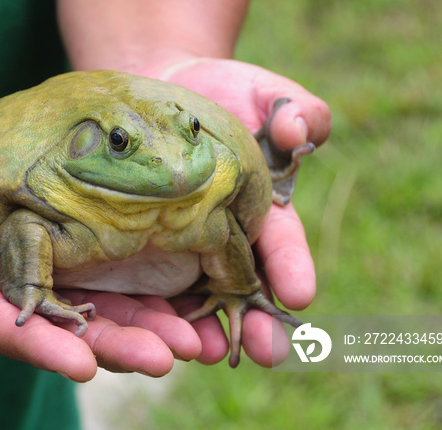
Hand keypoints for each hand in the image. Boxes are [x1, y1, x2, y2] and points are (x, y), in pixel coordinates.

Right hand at [0, 136, 201, 381]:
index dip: (38, 343)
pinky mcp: (28, 254)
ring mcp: (10, 277)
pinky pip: (80, 274)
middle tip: (175, 353)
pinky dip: (124, 286)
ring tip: (193, 335)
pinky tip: (172, 292)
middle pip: (56, 326)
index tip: (84, 363)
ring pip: (79, 306)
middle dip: (115, 342)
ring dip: (135, 322)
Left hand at [153, 57, 331, 366]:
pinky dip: (150, 308)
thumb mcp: (260, 92)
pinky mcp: (141, 246)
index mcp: (262, 207)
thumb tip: (300, 131)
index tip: (300, 294)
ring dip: (202, 326)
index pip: (281, 241)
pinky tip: (148, 331)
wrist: (158, 89)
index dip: (292, 266)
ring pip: (195, 295)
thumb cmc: (219, 91)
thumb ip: (293, 109)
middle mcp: (225, 236)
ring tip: (203, 351)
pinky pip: (145, 283)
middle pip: (243, 285)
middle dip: (255, 319)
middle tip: (266, 352)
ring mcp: (183, 245)